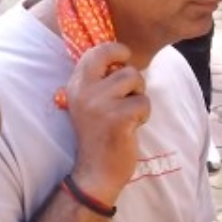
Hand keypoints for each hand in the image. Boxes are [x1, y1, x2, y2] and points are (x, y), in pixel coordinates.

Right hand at [64, 43, 149, 203]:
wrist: (96, 171)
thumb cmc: (100, 135)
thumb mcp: (90, 103)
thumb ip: (100, 81)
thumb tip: (122, 57)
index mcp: (76, 85)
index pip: (96, 51)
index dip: (116, 50)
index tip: (124, 57)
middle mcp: (85, 92)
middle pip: (126, 69)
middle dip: (135, 83)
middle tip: (128, 99)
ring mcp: (100, 105)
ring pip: (137, 83)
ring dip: (139, 99)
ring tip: (127, 115)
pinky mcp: (118, 118)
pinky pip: (144, 103)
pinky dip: (143, 116)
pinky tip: (130, 128)